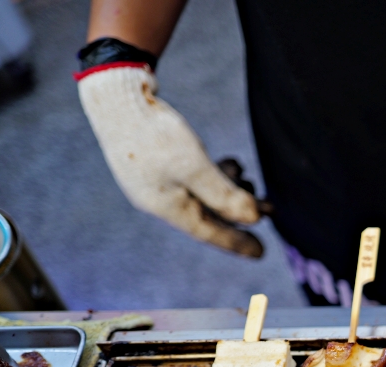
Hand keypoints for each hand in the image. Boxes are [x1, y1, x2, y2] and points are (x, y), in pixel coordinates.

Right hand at [77, 63, 263, 256]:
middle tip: (269, 208)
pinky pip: (191, 178)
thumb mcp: (195, 167)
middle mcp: (160, 198)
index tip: (262, 252)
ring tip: (250, 180)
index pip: (209, 232)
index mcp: (166, 207)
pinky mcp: (155, 161)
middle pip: (208, 214)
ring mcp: (156, 179)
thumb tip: (255, 219)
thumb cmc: (154, 134)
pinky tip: (230, 164)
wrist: (115, 95)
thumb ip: (224, 195)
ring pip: (201, 194)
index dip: (237, 242)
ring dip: (228, 190)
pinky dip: (213, 174)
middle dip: (239, 212)